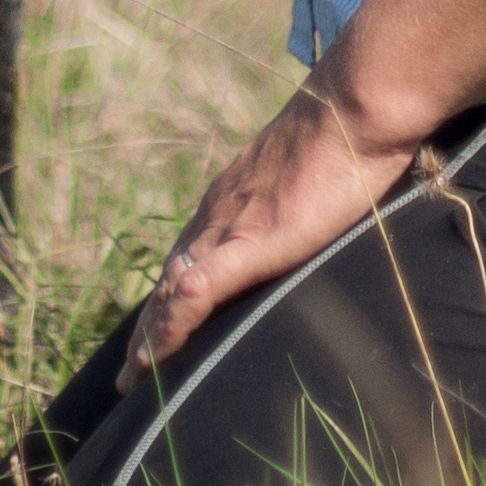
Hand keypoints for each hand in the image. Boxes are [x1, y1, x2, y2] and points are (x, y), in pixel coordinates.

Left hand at [127, 67, 430, 372]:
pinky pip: (200, 289)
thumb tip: (310, 220)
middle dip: (150, 327)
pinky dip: (175, 321)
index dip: (171, 298)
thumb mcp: (312, 176)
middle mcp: (218, 215)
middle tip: (132, 375)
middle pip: (171, 280)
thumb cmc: (347, 139)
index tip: (156, 333)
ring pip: (174, 290)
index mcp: (232, 201)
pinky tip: (158, 352)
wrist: (353, 108)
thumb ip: (297, 205)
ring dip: (151, 334)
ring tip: (137, 376)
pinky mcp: (250, 242)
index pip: (189, 257)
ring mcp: (229, 228)